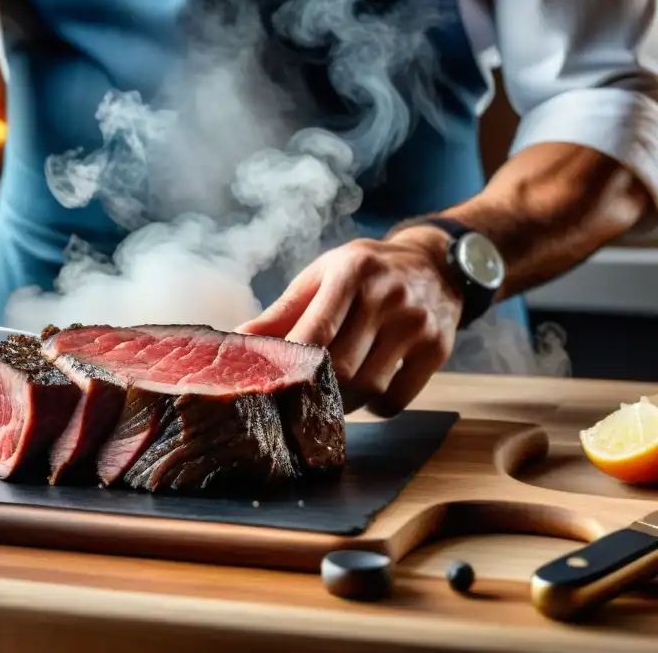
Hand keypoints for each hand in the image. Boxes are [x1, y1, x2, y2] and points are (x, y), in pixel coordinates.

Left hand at [236, 229, 461, 416]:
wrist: (435, 265)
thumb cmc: (364, 272)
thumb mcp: (321, 277)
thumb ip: (281, 312)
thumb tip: (236, 343)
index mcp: (350, 273)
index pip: (315, 332)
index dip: (289, 366)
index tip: (268, 384)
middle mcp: (387, 296)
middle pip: (341, 368)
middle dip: (311, 391)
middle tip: (293, 400)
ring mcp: (416, 324)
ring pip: (369, 388)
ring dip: (342, 404)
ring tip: (327, 398)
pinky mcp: (437, 349)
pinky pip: (397, 399)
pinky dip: (374, 408)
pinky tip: (365, 395)